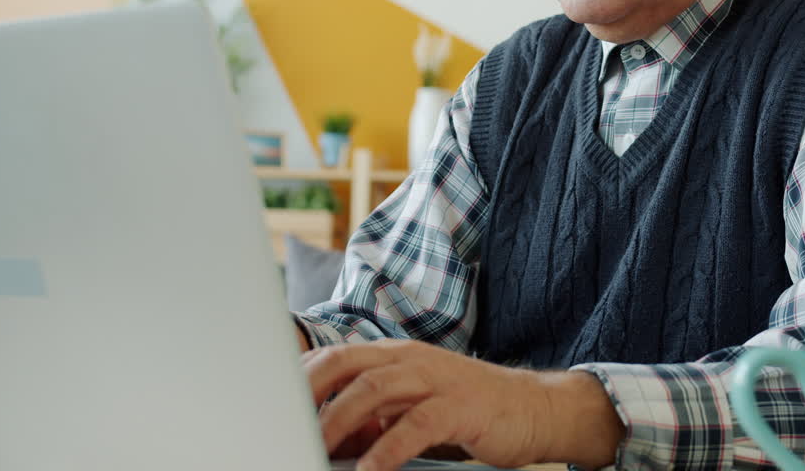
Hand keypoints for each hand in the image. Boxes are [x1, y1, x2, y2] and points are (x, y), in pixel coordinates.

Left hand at [302, 339, 623, 470]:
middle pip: (345, 363)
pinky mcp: (460, 407)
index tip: (270, 404)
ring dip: (337, 419)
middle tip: (280, 424)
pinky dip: (386, 448)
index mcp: (395, 356)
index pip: (335, 357)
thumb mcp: (413, 409)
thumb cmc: (469, 411)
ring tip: (312, 447)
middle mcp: (411, 359)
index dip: (299, 378)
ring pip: (374, 388)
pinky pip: (415, 425)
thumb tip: (328, 437)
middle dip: (307, 393)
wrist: (534, 409)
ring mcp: (436, 379)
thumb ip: (373, 417)